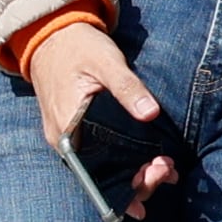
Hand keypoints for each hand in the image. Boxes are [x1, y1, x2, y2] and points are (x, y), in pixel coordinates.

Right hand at [28, 22, 175, 220]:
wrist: (52, 37)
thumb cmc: (80, 48)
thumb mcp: (107, 62)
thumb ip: (128, 88)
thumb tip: (151, 113)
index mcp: (67, 128)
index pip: (95, 174)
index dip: (125, 184)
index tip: (156, 175)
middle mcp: (64, 141)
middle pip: (101, 177)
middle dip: (137, 181)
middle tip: (169, 169)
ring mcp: (68, 138)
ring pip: (102, 170)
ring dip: (133, 173)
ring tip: (165, 167)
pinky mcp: (75, 132)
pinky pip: (99, 157)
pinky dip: (123, 162)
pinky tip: (148, 161)